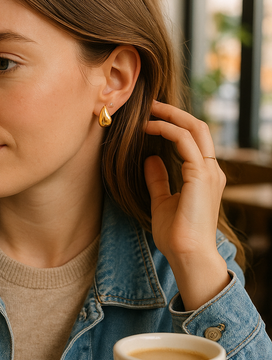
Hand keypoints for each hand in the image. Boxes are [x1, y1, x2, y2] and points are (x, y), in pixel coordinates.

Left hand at [144, 100, 229, 309]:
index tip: (153, 118)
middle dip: (174, 113)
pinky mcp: (200, 175)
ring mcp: (208, 172)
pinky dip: (167, 130)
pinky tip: (149, 128)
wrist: (187, 255)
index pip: (194, 139)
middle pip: (198, 127)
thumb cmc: (176, 233)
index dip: (175, 124)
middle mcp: (210, 170)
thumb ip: (158, 178)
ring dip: (170, 116)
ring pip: (194, 129)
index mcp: (203, 175)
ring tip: (148, 111)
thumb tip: (150, 158)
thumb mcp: (162, 200)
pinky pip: (185, 142)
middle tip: (152, 105)